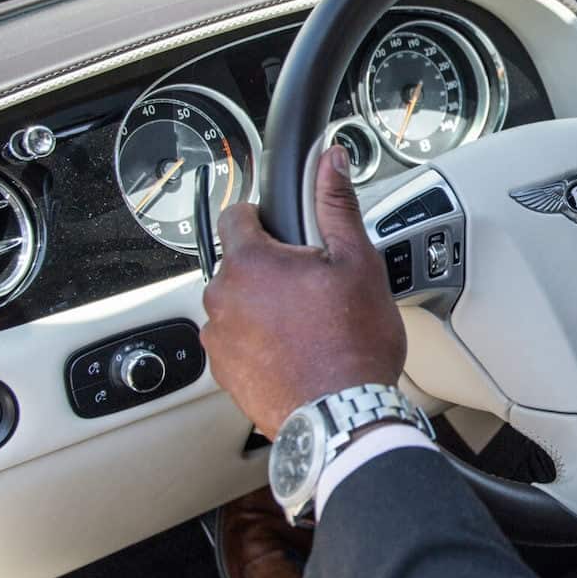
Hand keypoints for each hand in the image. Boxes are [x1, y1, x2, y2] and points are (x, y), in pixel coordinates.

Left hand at [201, 147, 406, 438]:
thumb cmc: (352, 344)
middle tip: (314, 285)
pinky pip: (237, 340)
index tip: (286, 229)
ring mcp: (218, 337)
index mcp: (249, 262)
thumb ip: (336, 205)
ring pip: (238, 302)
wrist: (342, 416)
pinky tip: (296, 351)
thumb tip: (331, 161)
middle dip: (271, 267)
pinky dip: (259, 341)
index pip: (236, 214)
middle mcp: (221, 297)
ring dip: (263, 305)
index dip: (264, 216)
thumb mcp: (357, 262)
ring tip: (308, 323)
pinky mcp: (223, 371)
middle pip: (239, 262)